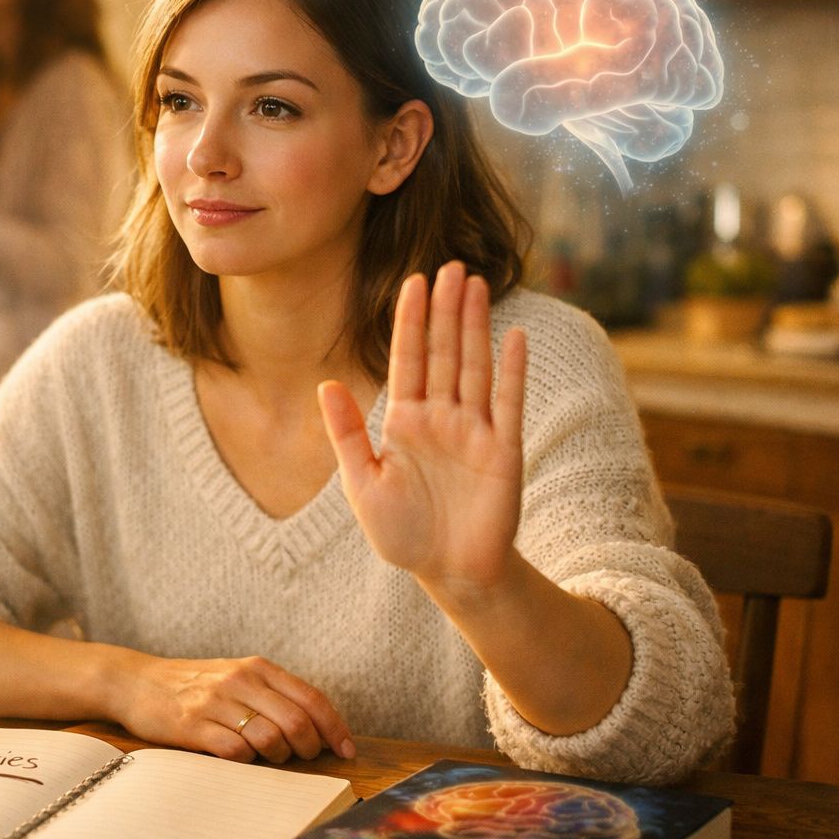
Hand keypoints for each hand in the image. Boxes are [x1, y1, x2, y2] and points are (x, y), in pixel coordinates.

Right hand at [111, 653, 354, 764]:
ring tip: (268, 757)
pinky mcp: (193, 725)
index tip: (346, 751)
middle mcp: (240, 680)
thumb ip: (273, 696)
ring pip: (269, 738)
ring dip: (278, 757)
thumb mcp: (237, 678)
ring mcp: (216, 702)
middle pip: (296, 721)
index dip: (335, 728)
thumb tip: (317, 728)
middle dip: (309, 748)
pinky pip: (235, 752)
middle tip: (303, 758)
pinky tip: (240, 758)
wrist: (137, 682)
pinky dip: (246, 762)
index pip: (310, 698)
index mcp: (257, 668)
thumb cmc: (195, 685)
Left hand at [318, 261, 527, 602]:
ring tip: (476, 283)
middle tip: (452, 265)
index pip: (407, 359)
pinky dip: (511, 369)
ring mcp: (475, 430)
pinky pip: (508, 402)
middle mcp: (442, 418)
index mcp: (406, 422)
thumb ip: (348, 433)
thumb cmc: (403, 533)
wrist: (451, 573)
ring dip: (476, 325)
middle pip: (444, 352)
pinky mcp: (504, 450)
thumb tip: (325, 384)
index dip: (411, 320)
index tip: (414, 281)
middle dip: (447, 310)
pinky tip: (513, 335)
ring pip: (474, 365)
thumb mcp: (363, 484)